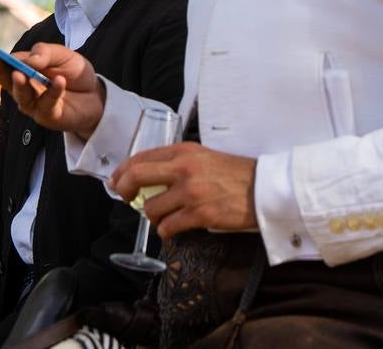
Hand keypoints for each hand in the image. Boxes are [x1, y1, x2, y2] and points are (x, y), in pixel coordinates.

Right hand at [0, 41, 104, 138]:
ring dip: (20, 84)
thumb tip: (30, 58)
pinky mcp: (48, 116)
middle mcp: (22, 88)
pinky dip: (53, 91)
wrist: (96, 96)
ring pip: (20, 95)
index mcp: (20, 69)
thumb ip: (45, 52)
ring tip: (21, 73)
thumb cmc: (74, 73)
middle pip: (3, 80)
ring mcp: (33, 104)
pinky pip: (47, 104)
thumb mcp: (63, 54)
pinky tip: (59, 81)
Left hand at [110, 142, 257, 238]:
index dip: (123, 171)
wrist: (265, 189)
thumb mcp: (203, 157)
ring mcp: (191, 192)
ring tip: (163, 217)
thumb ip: (176, 163)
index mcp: (183, 151)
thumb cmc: (234, 174)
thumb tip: (147, 177)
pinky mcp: (200, 215)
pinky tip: (172, 229)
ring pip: (151, 208)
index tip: (117, 181)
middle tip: (126, 199)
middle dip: (124, 190)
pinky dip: (166, 231)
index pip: (141, 157)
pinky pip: (168, 227)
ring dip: (152, 216)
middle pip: (137, 177)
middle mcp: (183, 168)